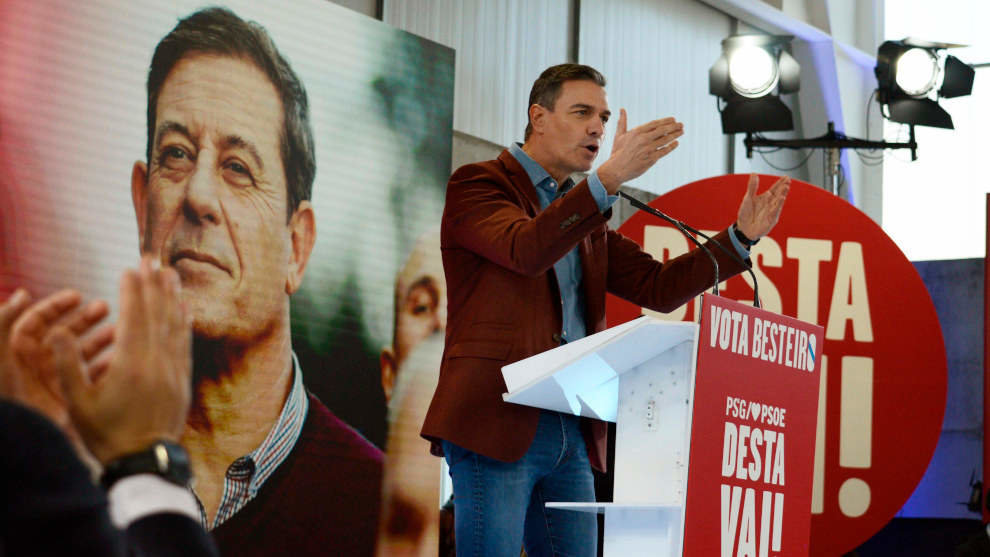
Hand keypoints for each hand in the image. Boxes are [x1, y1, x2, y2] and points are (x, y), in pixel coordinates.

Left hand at [0, 288, 111, 439]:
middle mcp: (36, 367)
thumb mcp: (1, 358)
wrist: (22, 443)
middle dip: (83, 319)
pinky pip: (90, 379)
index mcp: (18, 354)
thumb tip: (23, 294)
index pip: (37, 321)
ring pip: (79, 355)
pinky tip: (119, 360)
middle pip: (62, 334)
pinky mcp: (70, 402)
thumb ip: (4, 322)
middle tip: (106, 307)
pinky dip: (105, 367)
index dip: (56, 306)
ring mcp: (54, 384)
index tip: (79, 296)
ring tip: (118, 332)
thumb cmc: (10, 400)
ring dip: (98, 340)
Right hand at [49, 257, 192, 464]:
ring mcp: (174, 370)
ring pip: (175, 325)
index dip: (132, 290)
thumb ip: (68, 365)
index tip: (130, 267)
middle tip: (152, 257)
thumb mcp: (77, 403)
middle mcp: (157, 362)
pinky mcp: (183, 380)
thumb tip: (57, 331)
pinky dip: (185, 322)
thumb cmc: (106, 434)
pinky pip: (185, 343)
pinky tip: (185, 307)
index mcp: (130, 364)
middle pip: (157, 313)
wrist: (144, 462)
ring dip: (173, 296)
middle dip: (154, 283)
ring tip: (171, 272)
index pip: (134, 316)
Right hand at [597, 109, 683, 193]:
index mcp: (636, 132)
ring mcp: (648, 149)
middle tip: (681, 124)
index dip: (666, 121)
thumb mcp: (619, 135)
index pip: (655, 124)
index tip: (673, 119)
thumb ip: (622, 121)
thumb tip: (622, 109)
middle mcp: (643, 139)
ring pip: (665, 140)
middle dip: (674, 126)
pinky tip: (676, 143)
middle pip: (662, 130)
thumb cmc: (617, 152)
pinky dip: (671, 146)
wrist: (616, 169)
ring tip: (682, 131)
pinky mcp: (651, 159)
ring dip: (675, 135)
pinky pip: (664, 151)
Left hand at [736, 173, 790, 240]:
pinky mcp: (771, 220)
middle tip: (788, 180)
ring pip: (778, 202)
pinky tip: (781, 199)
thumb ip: (752, 187)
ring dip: (782, 195)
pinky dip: (778, 205)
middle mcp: (770, 204)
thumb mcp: (748, 198)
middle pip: (778, 194)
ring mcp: (771, 212)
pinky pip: (775, 212)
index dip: (780, 183)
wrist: (743, 229)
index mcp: (765, 198)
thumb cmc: (746, 214)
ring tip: (786, 187)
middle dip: (783, 187)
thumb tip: (754, 174)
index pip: (775, 189)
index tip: (786, 177)